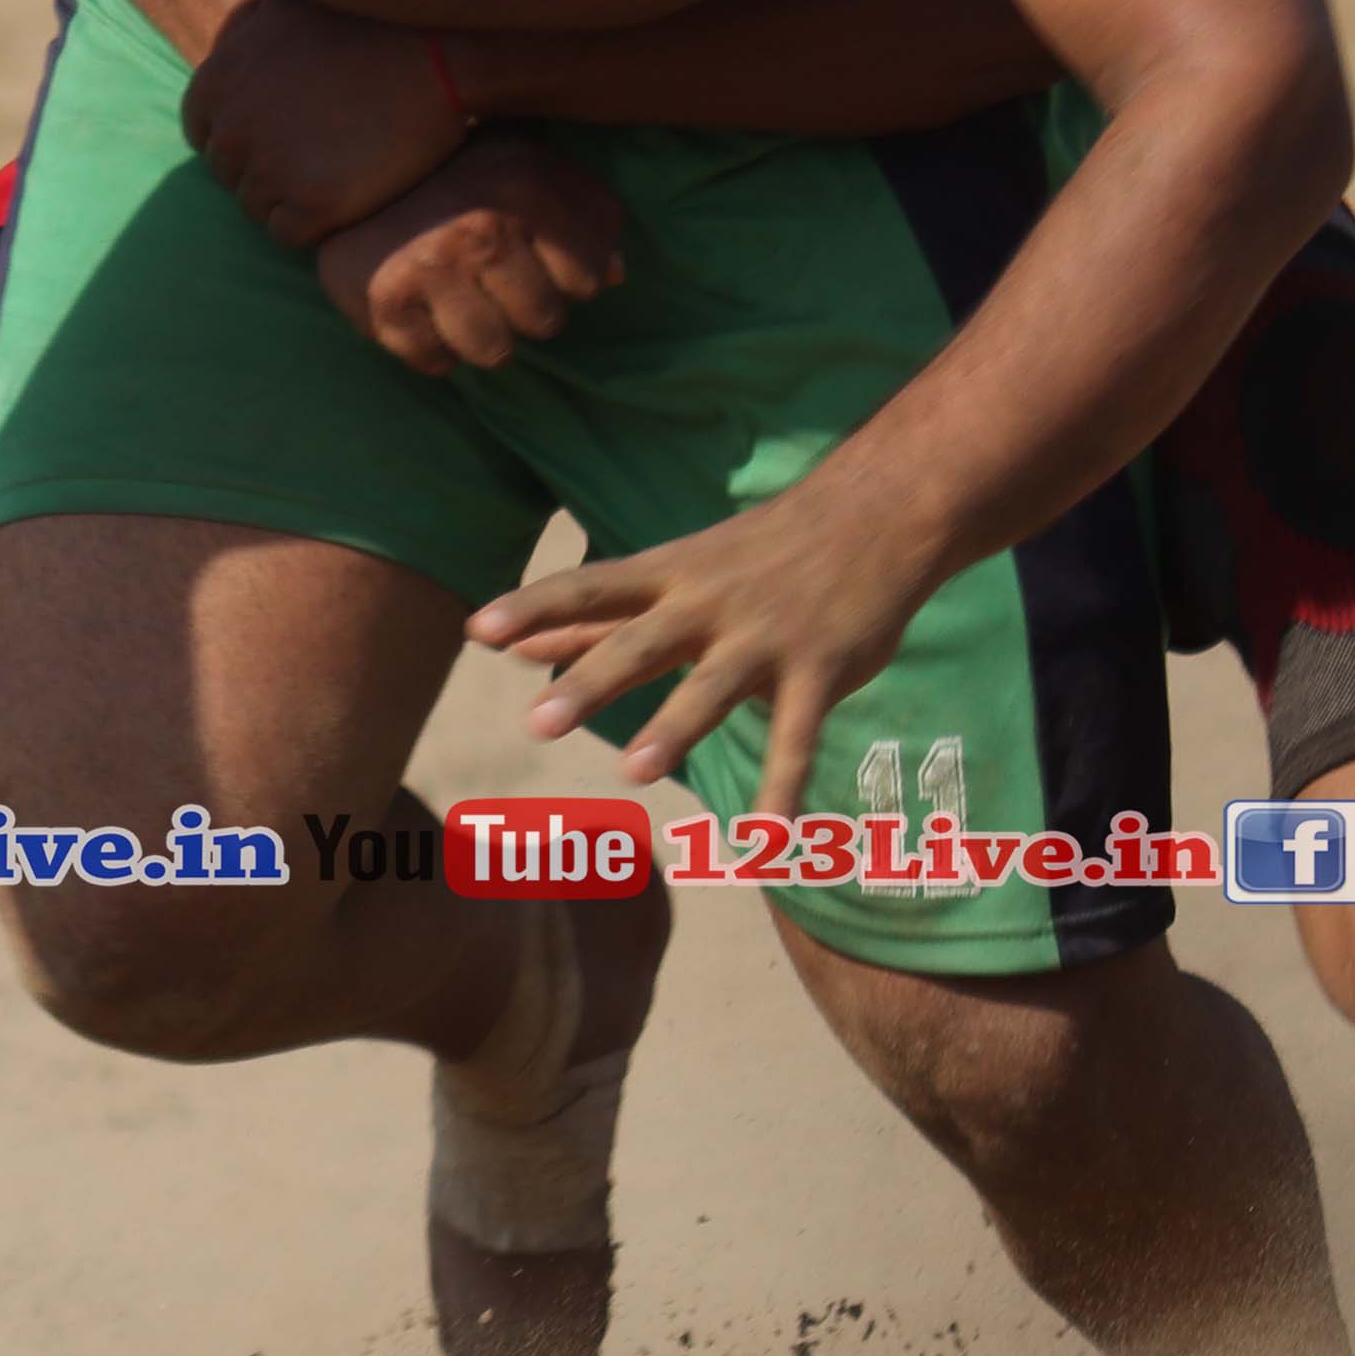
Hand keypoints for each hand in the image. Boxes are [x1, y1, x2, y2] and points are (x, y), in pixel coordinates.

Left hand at [183, 0, 474, 249]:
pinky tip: (349, 192)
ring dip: (292, 197)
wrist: (436, 54)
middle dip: (268, 168)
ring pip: (259, 208)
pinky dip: (316, 223)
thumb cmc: (370, 18)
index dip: (245, 135)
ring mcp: (267, 171)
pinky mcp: (308, 206)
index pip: (203, 132)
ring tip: (339, 168)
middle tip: (322, 150)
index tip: (286, 131)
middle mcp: (230, 130)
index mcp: (214, 84)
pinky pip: (291, 234)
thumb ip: (250, 11)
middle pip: (231, 174)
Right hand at [310, 132, 622, 372]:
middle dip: (527, 306)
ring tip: (466, 302)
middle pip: (544, 321)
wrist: (357, 159)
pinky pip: (432, 361)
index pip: (586, 280)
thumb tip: (616, 274)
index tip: (541, 256)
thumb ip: (589, 211)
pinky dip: (434, 349)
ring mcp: (427, 268)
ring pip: (492, 350)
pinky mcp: (382, 302)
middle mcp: (478, 230)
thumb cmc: (463, 166)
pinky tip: (428, 314)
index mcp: (525, 191)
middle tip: (496, 279)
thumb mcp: (534, 165)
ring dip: (485, 335)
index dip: (568, 274)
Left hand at [465, 473, 947, 819]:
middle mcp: (710, 605)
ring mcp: (767, 637)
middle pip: (641, 642)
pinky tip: (766, 842)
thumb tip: (506, 644)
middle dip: (590, 681)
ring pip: (714, 686)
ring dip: (676, 727)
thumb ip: (595, 617)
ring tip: (634, 771)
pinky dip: (783, 789)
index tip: (477, 630)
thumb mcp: (674, 573)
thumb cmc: (758, 551)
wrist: (877, 513)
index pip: (590, 588)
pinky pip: (799, 737)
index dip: (534, 607)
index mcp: (669, 578)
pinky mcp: (821, 669)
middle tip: (535, 723)